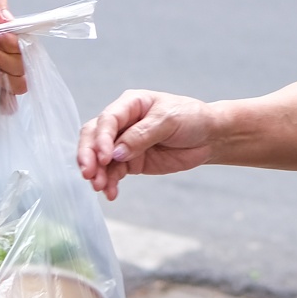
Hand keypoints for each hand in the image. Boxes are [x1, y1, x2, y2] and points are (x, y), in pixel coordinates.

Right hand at [76, 90, 213, 200]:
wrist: (208, 137)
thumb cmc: (190, 118)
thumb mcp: (169, 120)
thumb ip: (142, 135)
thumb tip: (117, 153)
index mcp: (130, 104)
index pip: (108, 119)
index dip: (102, 138)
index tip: (105, 157)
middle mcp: (122, 122)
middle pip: (94, 137)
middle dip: (88, 156)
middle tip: (89, 174)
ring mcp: (124, 143)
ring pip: (100, 158)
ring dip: (98, 173)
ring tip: (100, 187)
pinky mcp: (130, 161)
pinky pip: (113, 172)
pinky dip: (110, 183)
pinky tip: (111, 193)